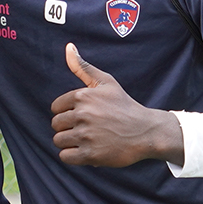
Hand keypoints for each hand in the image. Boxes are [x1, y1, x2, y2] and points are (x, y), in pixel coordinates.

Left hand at [50, 43, 183, 167]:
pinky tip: (86, 150)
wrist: (146, 131)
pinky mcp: (90, 154)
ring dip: (69, 142)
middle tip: (86, 129)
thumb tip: (68, 47)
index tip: (82, 116)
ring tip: (86, 139)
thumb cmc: (124, 106)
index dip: (67, 112)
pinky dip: (72, 156)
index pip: (56, 107)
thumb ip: (83, 67)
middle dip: (67, 127)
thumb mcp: (106, 82)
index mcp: (82, 96)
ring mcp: (86, 135)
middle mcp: (82, 115)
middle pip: (56, 124)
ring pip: (58, 140)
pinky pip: (65, 156)